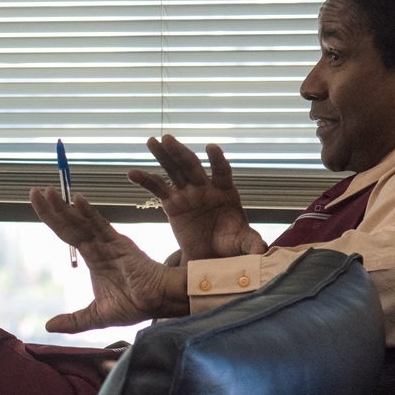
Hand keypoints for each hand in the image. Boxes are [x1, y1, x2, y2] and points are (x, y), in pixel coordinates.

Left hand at [29, 187, 189, 333]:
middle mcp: (98, 246)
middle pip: (69, 224)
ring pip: (81, 223)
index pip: (66, 233)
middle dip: (50, 209)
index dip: (51, 219)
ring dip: (64, 208)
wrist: (159, 303)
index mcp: (92, 257)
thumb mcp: (97, 316)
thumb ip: (74, 320)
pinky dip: (89, 214)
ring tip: (48, 192)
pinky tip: (77, 201)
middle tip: (33, 192)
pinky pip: (101, 226)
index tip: (35, 202)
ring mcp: (108, 242)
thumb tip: (48, 327)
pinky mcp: (121, 243)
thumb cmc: (135, 305)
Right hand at [126, 135, 264, 260]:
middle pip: (192, 166)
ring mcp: (187, 194)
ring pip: (174, 170)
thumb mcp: (243, 244)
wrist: (212, 256)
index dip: (217, 160)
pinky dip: (145, 180)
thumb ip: (251, 244)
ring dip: (163, 155)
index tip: (211, 148)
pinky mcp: (172, 204)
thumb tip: (262, 252)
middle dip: (180, 152)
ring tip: (151, 141)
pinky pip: (157, 189)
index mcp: (226, 193)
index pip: (222, 172)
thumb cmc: (231, 245)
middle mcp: (205, 188)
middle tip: (168, 138)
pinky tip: (131, 173)